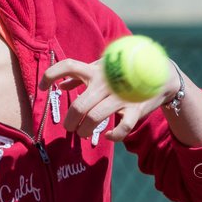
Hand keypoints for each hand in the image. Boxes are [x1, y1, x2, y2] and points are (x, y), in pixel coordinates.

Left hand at [41, 56, 166, 142]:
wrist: (160, 76)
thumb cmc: (122, 75)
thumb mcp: (101, 70)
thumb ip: (80, 76)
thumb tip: (61, 85)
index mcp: (95, 70)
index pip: (69, 66)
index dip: (52, 74)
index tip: (42, 87)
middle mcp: (105, 82)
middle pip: (79, 105)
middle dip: (70, 121)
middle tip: (69, 127)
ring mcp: (121, 96)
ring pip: (95, 118)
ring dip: (84, 130)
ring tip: (82, 133)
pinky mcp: (135, 109)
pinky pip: (122, 128)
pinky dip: (113, 135)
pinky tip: (106, 136)